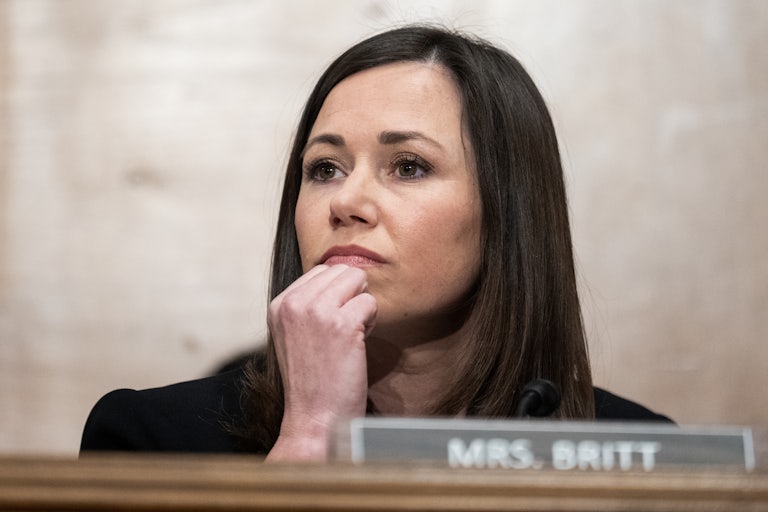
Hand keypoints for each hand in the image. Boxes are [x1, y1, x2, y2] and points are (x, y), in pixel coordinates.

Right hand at [265, 264, 376, 460]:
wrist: (315, 418)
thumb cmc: (312, 380)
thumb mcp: (294, 335)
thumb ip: (307, 305)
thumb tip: (340, 275)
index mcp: (279, 304)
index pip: (321, 270)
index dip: (336, 293)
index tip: (330, 324)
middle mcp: (294, 303)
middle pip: (342, 271)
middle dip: (351, 295)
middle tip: (345, 329)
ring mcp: (317, 312)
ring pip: (358, 280)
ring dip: (362, 307)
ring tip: (350, 336)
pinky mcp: (343, 324)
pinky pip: (371, 303)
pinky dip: (371, 322)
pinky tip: (357, 345)